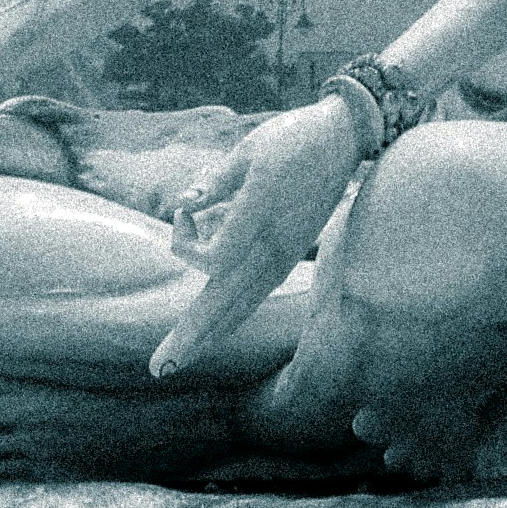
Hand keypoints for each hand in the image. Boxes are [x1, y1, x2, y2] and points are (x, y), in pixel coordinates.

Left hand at [151, 91, 364, 381]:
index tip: (186, 208)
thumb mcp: (250, 148)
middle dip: (191, 335)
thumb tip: (182, 204)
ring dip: (207, 334)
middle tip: (160, 370)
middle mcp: (273, 246)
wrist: (346, 139)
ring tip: (177, 359)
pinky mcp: (287, 256)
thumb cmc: (294, 137)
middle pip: (225, 303)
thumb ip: (215, 181)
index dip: (187, 240)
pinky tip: (210, 330)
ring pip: (240, 307)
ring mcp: (283, 256)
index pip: (215, 259)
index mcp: (262, 217)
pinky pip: (253, 296)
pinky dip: (228, 315)